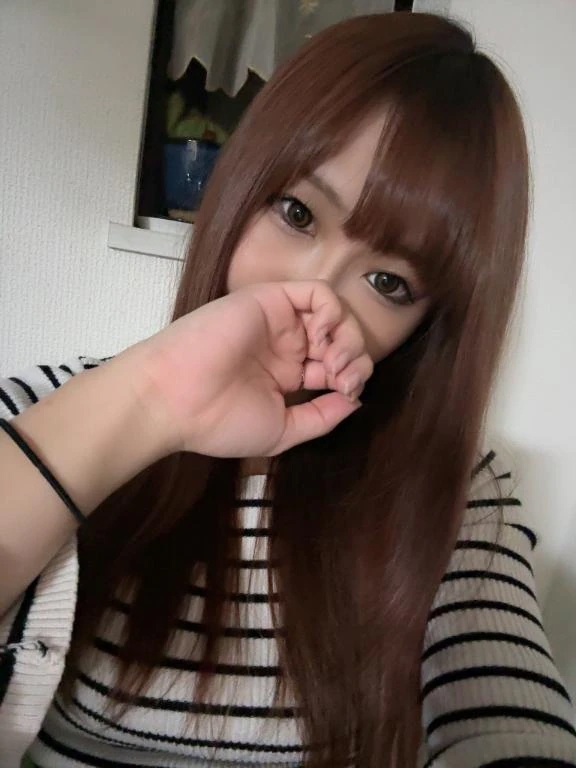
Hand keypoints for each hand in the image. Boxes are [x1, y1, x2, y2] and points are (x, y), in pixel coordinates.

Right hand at [124, 281, 373, 456]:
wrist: (177, 400)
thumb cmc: (219, 421)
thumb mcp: (283, 431)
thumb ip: (321, 416)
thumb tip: (357, 402)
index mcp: (288, 375)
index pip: (336, 366)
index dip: (353, 378)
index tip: (348, 395)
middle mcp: (287, 345)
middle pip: (342, 338)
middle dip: (356, 359)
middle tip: (344, 380)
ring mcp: (280, 322)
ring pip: (335, 314)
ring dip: (348, 336)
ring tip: (335, 362)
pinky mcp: (270, 301)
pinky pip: (317, 293)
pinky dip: (332, 312)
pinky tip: (322, 337)